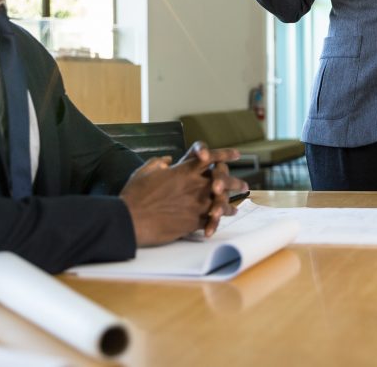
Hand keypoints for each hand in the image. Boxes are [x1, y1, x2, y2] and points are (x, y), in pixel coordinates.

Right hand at [120, 142, 246, 245]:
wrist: (131, 219)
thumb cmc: (135, 194)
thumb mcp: (145, 171)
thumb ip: (160, 163)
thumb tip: (169, 160)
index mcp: (184, 170)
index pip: (211, 157)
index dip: (225, 154)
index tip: (237, 154)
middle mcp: (194, 185)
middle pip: (222, 180)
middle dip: (235, 182)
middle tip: (244, 185)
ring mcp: (196, 204)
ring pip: (221, 202)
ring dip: (230, 203)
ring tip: (238, 205)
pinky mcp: (192, 221)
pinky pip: (212, 219)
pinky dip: (219, 219)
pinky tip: (224, 220)